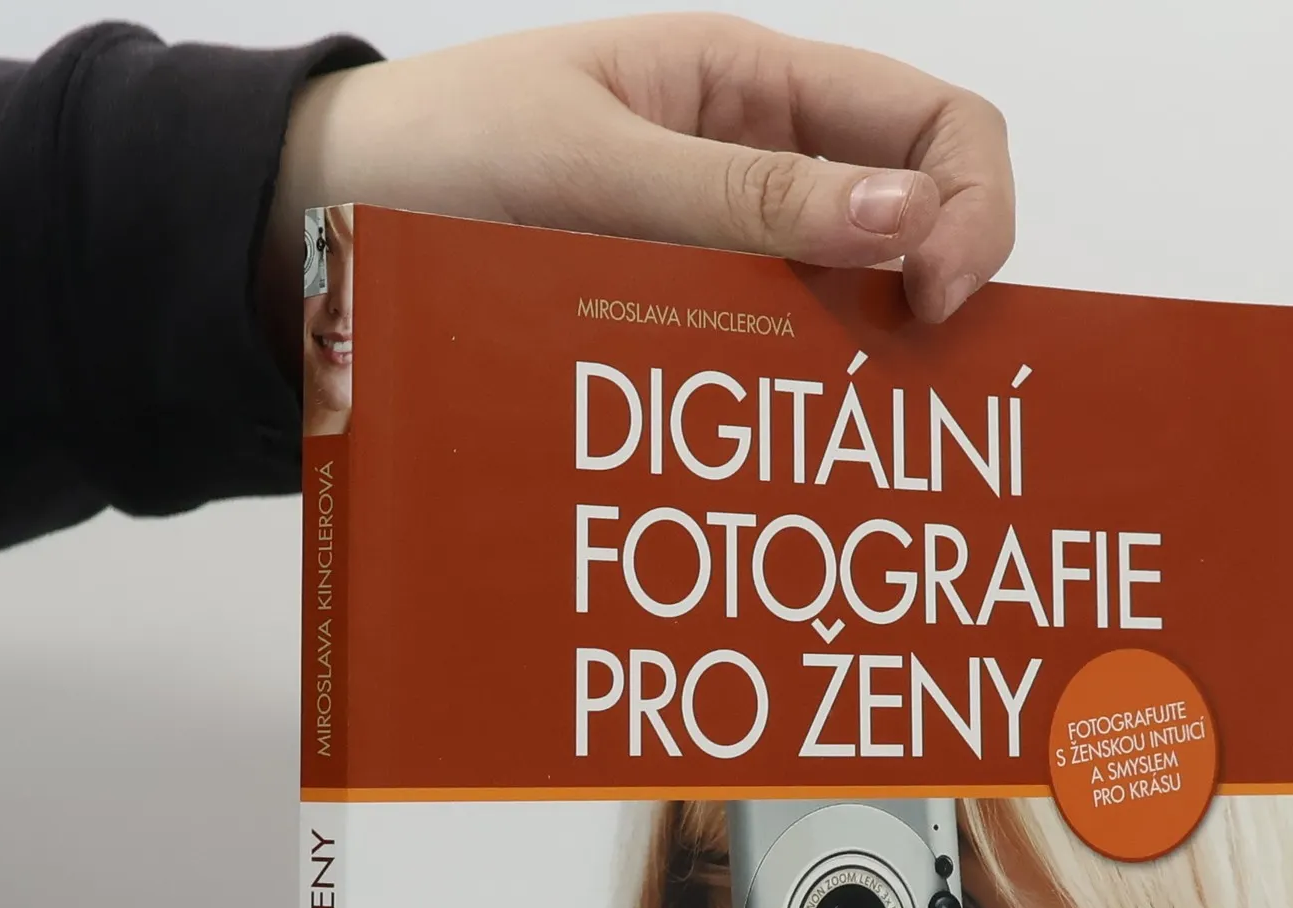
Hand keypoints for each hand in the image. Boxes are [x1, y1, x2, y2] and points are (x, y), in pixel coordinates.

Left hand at [265, 11, 1013, 357]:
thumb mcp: (592, 161)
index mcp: (750, 85)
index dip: (970, 204)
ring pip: (853, 301)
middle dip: (938, 289)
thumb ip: (744, 197)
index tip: (932, 299)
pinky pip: (777, 352)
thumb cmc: (437, 151)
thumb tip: (903, 218)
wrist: (322, 218)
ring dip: (871, 358)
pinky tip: (795, 436)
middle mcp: (759, 164)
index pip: (931, 122)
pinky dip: (802, 393)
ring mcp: (727, 248)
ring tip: (859, 428)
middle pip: (915, 216)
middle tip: (902, 384)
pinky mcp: (687, 318)